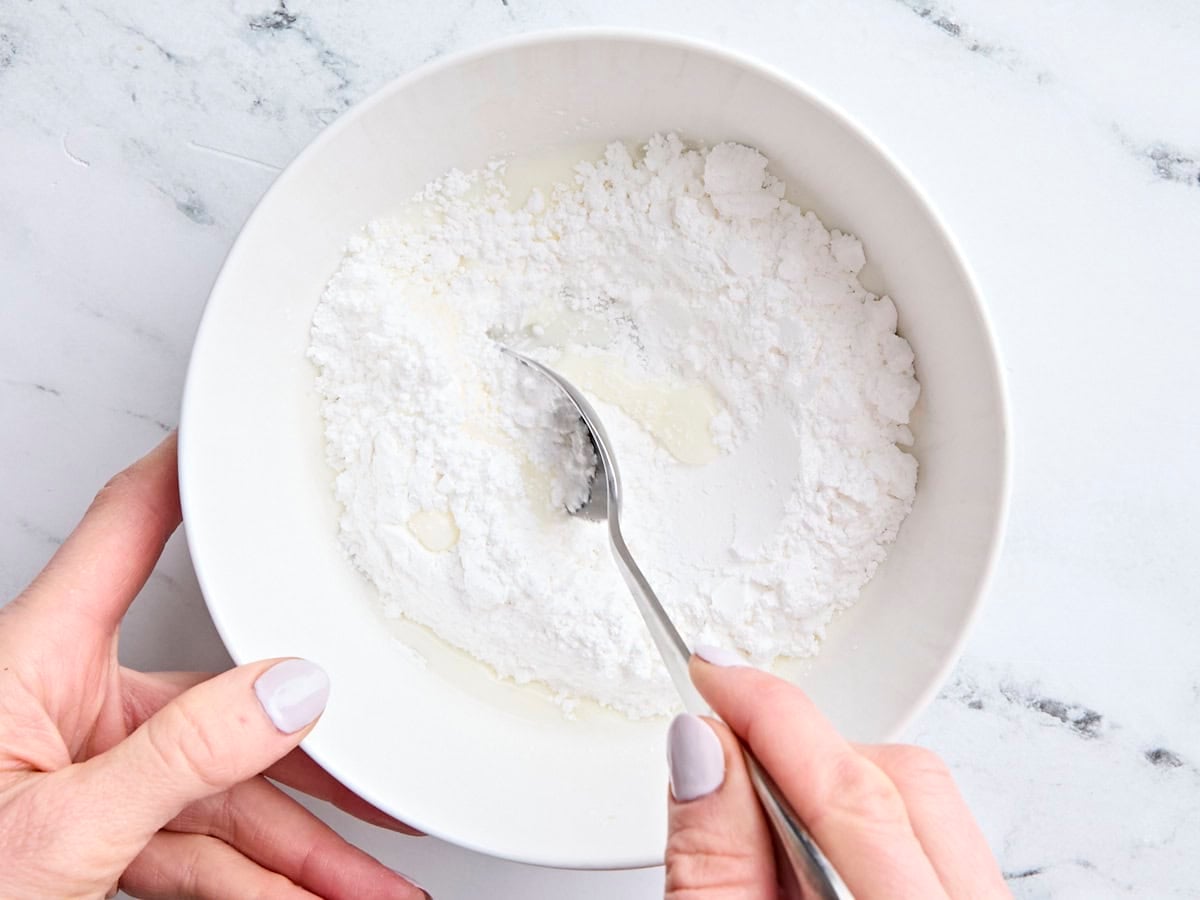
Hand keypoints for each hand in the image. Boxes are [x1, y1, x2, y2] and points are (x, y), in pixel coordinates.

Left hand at [0, 434, 426, 898]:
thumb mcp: (57, 826)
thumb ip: (180, 757)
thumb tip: (290, 690)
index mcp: (34, 659)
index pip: (126, 532)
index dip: (190, 473)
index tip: (247, 433)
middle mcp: (68, 705)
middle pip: (221, 703)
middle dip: (314, 759)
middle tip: (387, 764)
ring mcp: (89, 775)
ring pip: (224, 799)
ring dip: (306, 851)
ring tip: (377, 883)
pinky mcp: (97, 837)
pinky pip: (200, 854)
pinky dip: (264, 885)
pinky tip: (317, 898)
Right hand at [662, 650, 1009, 898]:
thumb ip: (715, 861)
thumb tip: (703, 748)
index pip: (849, 791)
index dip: (770, 714)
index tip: (711, 671)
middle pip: (904, 779)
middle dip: (801, 750)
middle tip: (719, 752)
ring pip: (926, 803)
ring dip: (832, 790)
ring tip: (758, 832)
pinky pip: (935, 843)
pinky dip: (864, 828)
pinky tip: (805, 861)